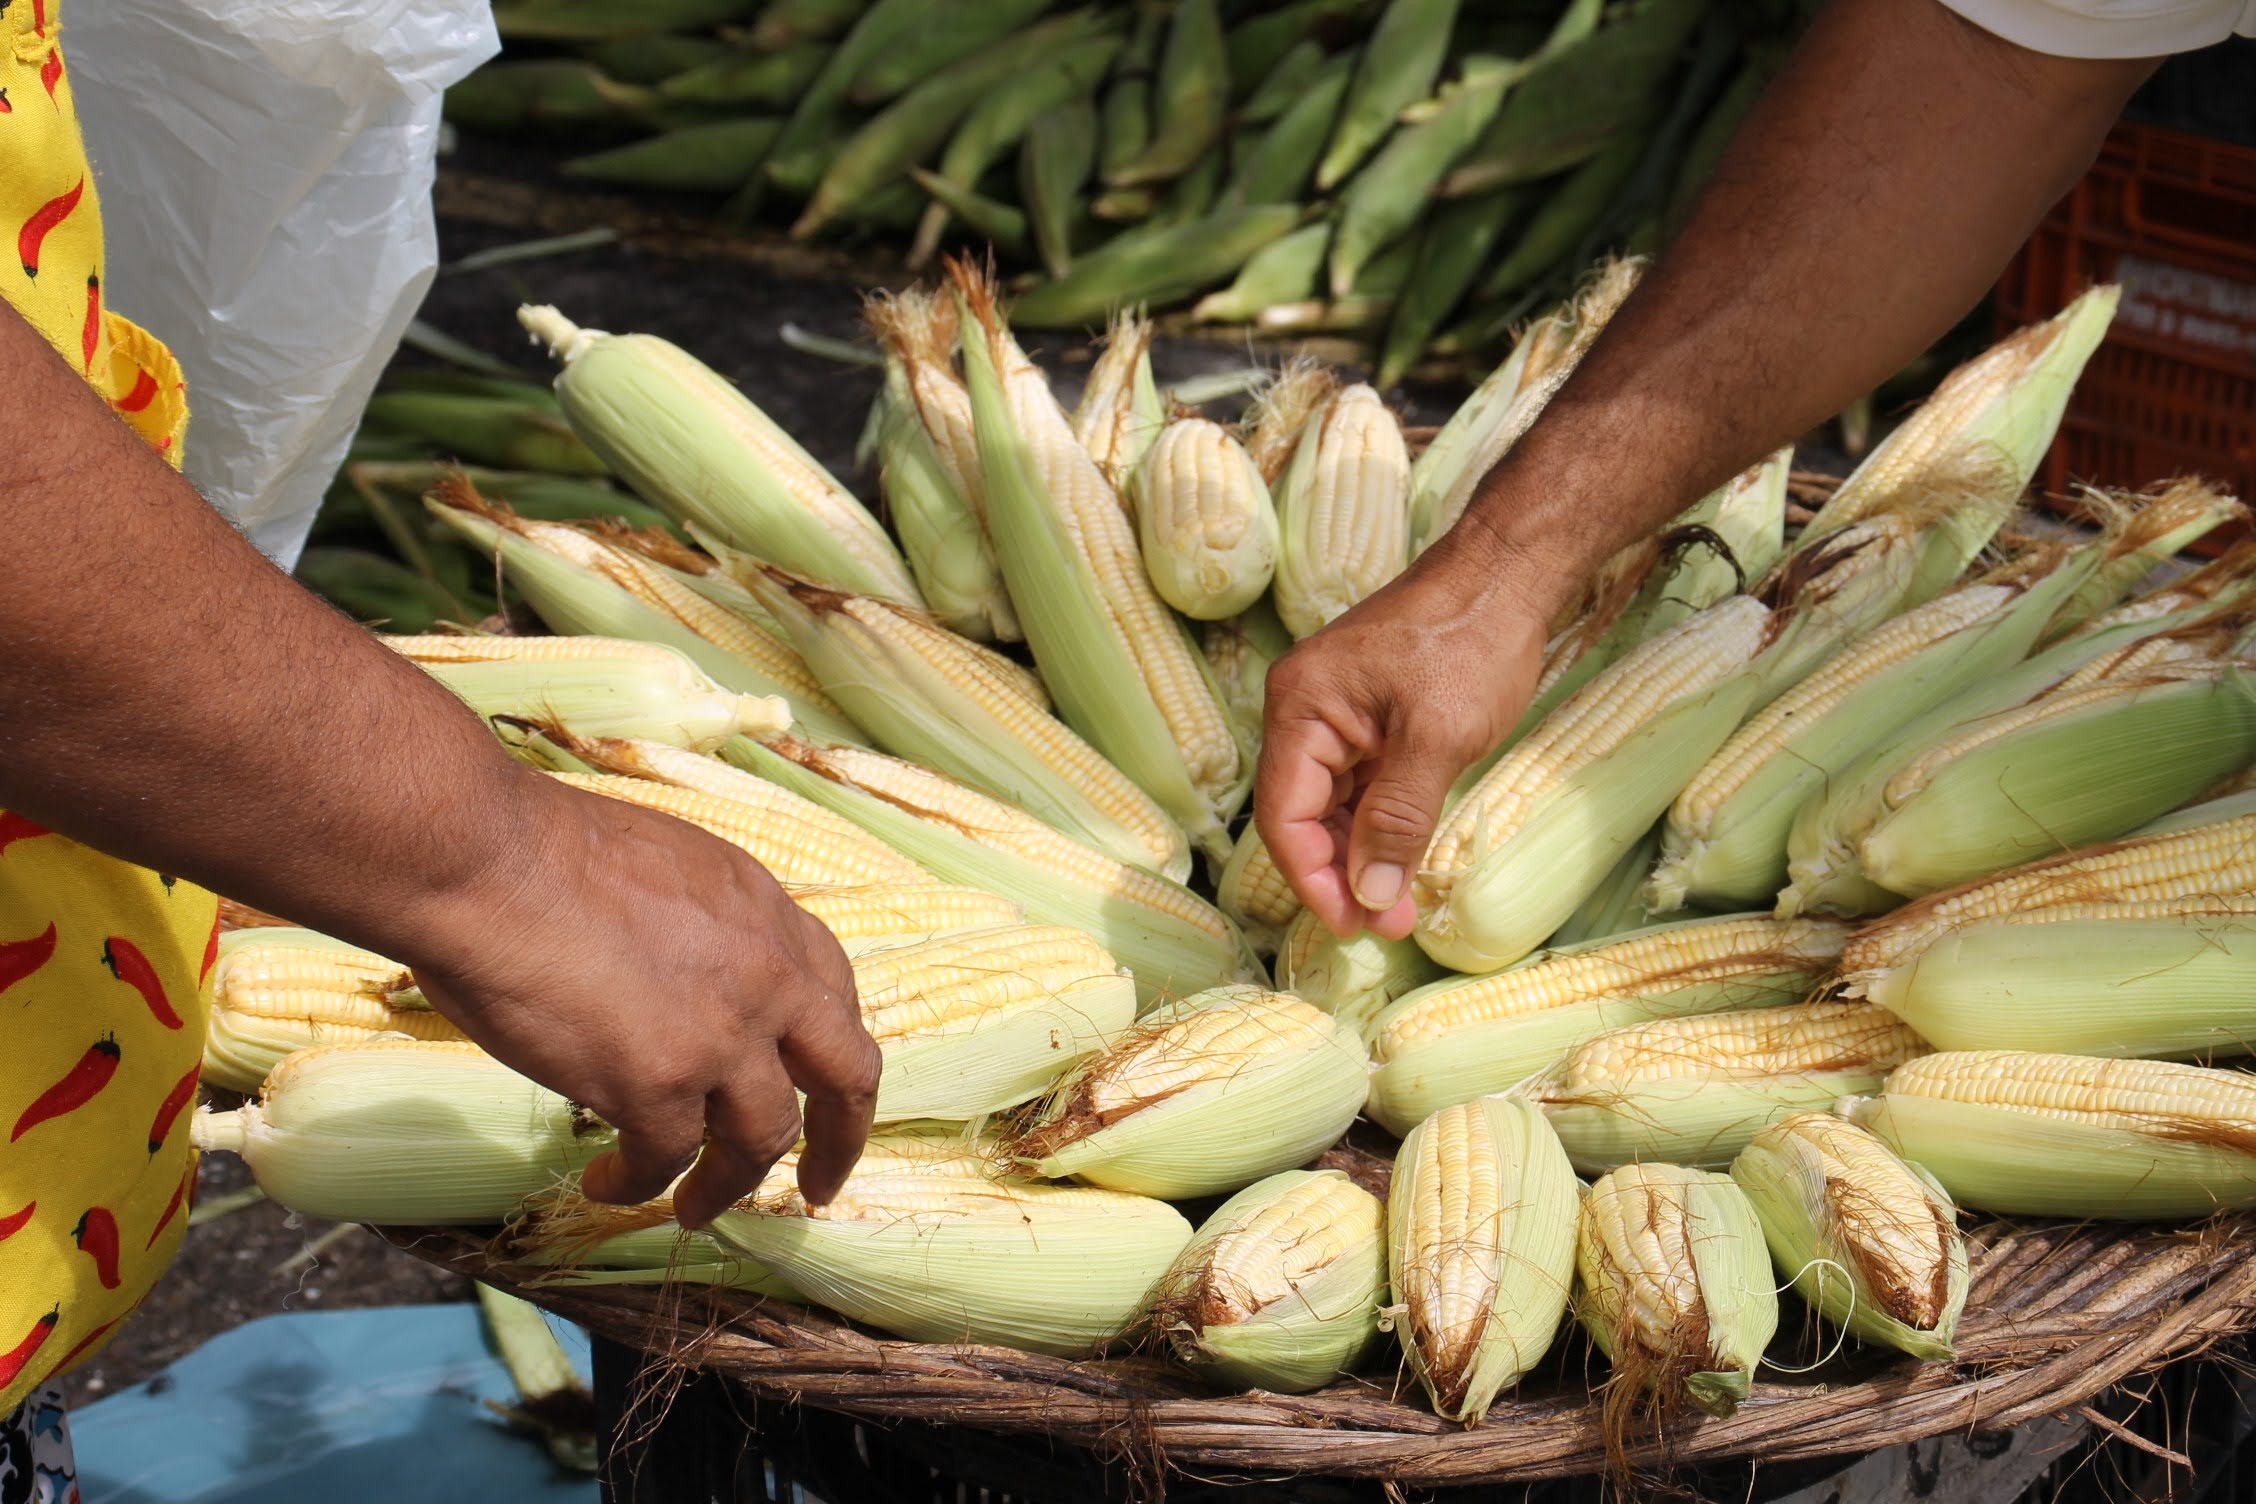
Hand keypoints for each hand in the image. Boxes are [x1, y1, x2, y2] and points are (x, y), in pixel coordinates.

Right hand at [405, 772, 876, 1228]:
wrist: (486, 860)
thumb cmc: (541, 850)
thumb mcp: (669, 868)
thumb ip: (704, 927)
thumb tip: (685, 977)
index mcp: (767, 916)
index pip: (833, 995)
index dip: (829, 1051)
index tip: (819, 1087)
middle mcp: (767, 977)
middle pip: (847, 1074)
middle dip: (843, 1139)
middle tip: (820, 1187)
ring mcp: (721, 1035)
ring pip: (763, 1138)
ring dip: (729, 1184)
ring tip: (695, 1208)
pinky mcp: (658, 1084)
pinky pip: (666, 1160)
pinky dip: (637, 1184)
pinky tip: (605, 1184)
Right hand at [1256, 530, 1558, 940]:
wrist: (1509, 571)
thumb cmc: (1471, 640)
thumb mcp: (1437, 737)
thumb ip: (1398, 818)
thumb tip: (1369, 894)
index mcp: (1301, 707)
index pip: (1285, 814)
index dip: (1313, 877)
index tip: (1353, 925)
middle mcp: (1304, 711)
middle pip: (1304, 814)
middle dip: (1341, 874)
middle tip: (1386, 924)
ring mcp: (1338, 713)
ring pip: (1334, 805)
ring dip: (1363, 856)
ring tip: (1400, 905)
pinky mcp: (1371, 717)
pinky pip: (1362, 785)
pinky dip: (1381, 825)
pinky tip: (1404, 860)